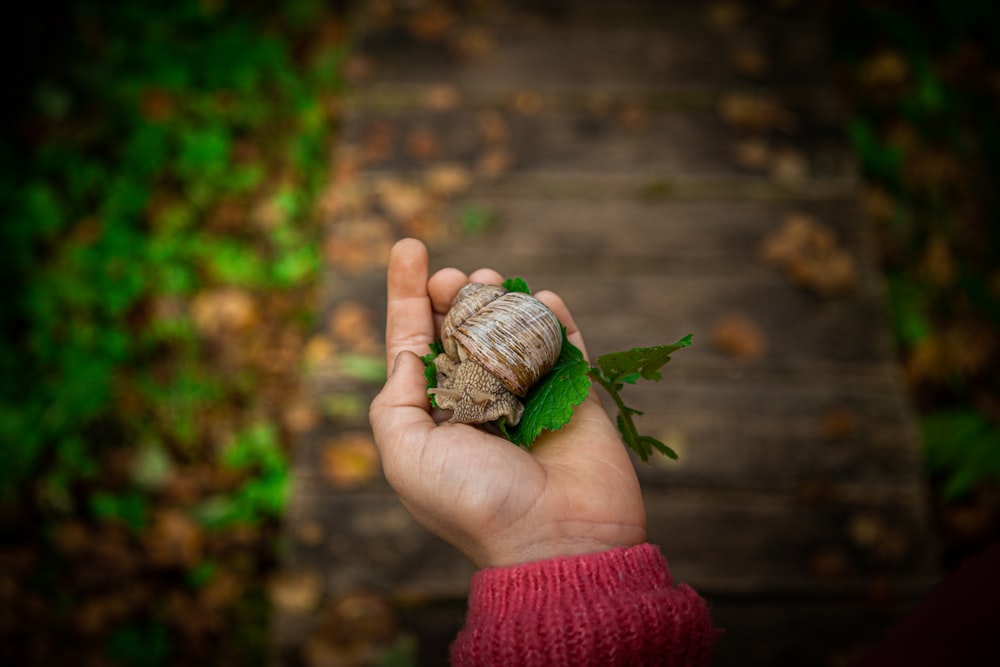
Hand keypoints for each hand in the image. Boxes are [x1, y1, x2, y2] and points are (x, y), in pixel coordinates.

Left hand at [369, 238, 645, 568]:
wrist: (557, 539)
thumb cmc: (475, 500)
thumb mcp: (406, 456)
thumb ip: (397, 400)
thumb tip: (410, 352)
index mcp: (436, 415)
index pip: (415, 342)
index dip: (408, 293)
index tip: (409, 245)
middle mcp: (479, 400)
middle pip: (461, 326)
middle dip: (453, 291)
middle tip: (456, 279)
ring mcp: (529, 394)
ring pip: (509, 327)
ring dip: (497, 296)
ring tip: (489, 283)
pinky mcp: (574, 394)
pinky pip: (564, 342)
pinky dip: (552, 314)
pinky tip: (541, 296)